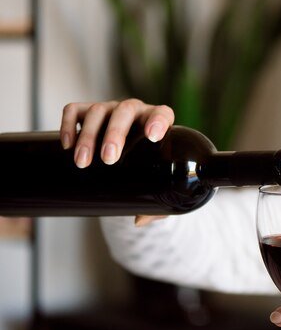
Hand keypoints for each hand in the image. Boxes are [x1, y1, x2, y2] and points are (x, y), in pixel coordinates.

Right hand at [61, 99, 173, 225]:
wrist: (129, 156)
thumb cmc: (148, 169)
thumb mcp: (157, 188)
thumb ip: (156, 206)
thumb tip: (139, 220)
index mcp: (158, 123)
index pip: (163, 114)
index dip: (159, 121)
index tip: (152, 136)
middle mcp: (134, 112)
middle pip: (125, 112)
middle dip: (115, 134)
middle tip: (108, 159)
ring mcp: (110, 110)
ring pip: (97, 112)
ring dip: (88, 136)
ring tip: (83, 162)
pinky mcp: (87, 112)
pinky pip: (75, 110)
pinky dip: (68, 124)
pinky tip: (67, 145)